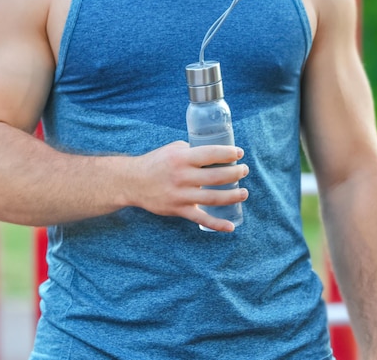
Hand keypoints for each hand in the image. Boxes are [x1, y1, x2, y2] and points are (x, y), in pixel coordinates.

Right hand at [125, 141, 248, 231]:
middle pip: (217, 176)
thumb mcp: (173, 150)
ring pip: (213, 198)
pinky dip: (217, 224)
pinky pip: (200, 219)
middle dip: (235, 173)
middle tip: (244, 170)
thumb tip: (213, 153)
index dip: (228, 153)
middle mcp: (182, 176)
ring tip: (244, 193)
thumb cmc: (155, 163)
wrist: (132, 182)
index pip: (211, 154)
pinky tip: (231, 226)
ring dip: (233, 196)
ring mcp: (181, 195)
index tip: (239, 153)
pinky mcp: (178, 210)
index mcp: (182, 158)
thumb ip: (192, 151)